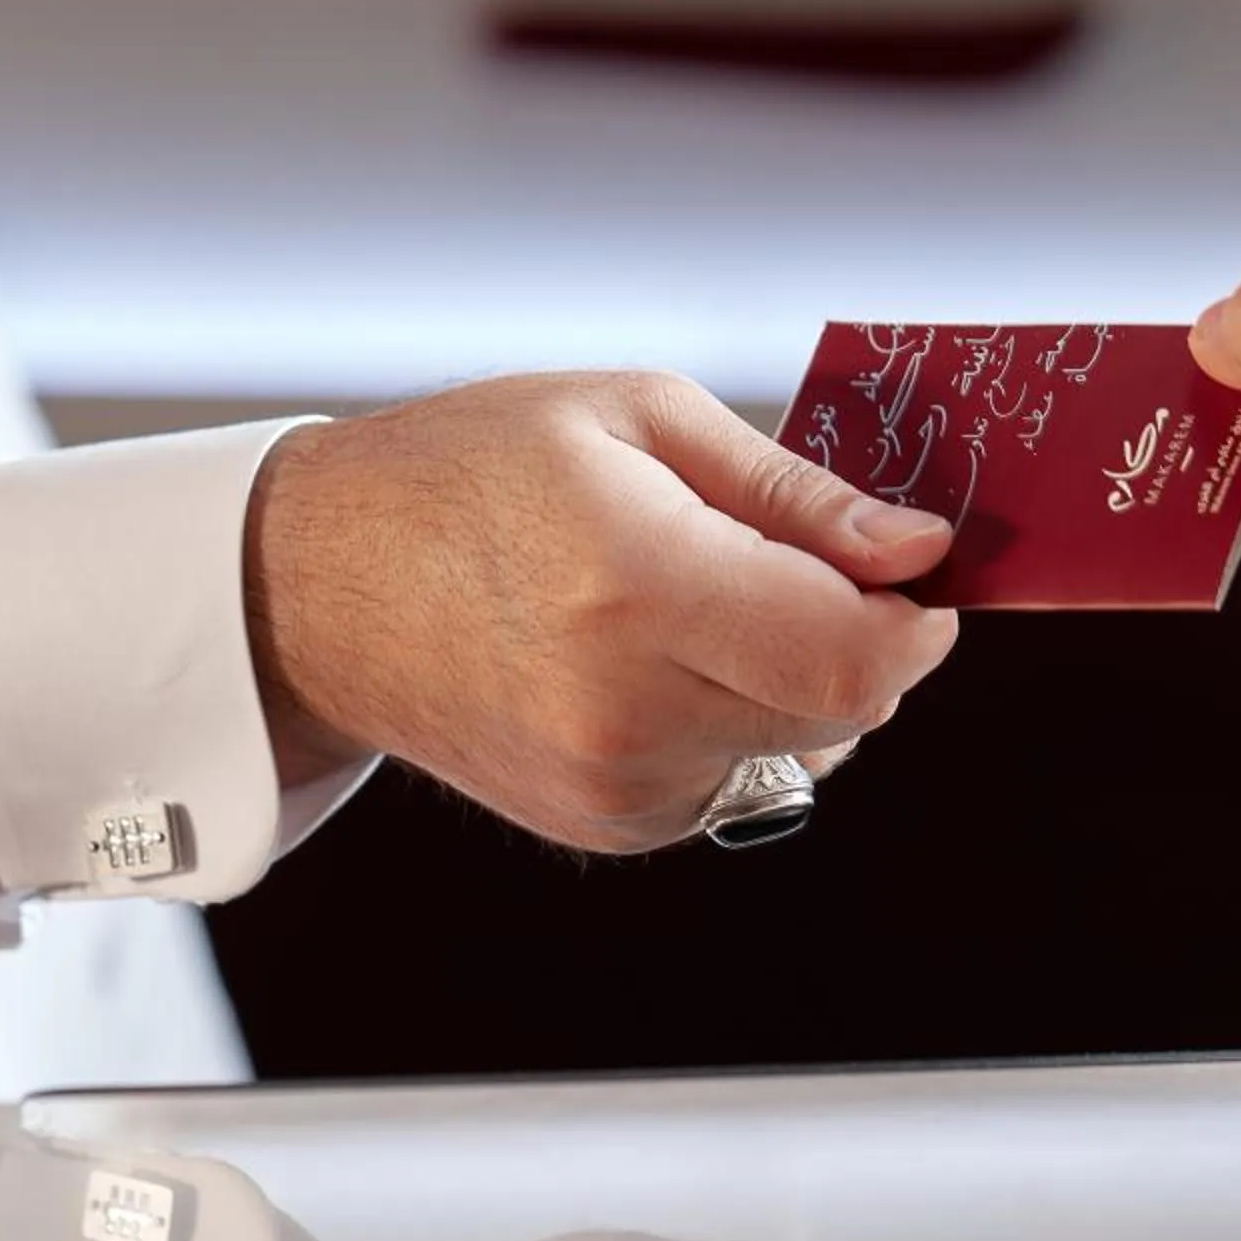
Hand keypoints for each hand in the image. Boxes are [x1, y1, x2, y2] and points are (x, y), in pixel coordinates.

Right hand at [245, 373, 959, 853]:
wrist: (320, 588)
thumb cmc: (473, 471)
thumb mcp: (634, 415)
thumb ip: (794, 492)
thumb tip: (921, 548)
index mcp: (635, 585)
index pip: (858, 657)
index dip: (918, 618)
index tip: (911, 569)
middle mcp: (624, 708)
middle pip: (849, 709)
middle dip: (865, 637)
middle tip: (804, 562)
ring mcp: (612, 784)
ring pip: (805, 748)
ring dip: (798, 679)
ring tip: (703, 601)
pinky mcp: (607, 824)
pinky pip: (739, 777)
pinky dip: (736, 717)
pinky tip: (656, 656)